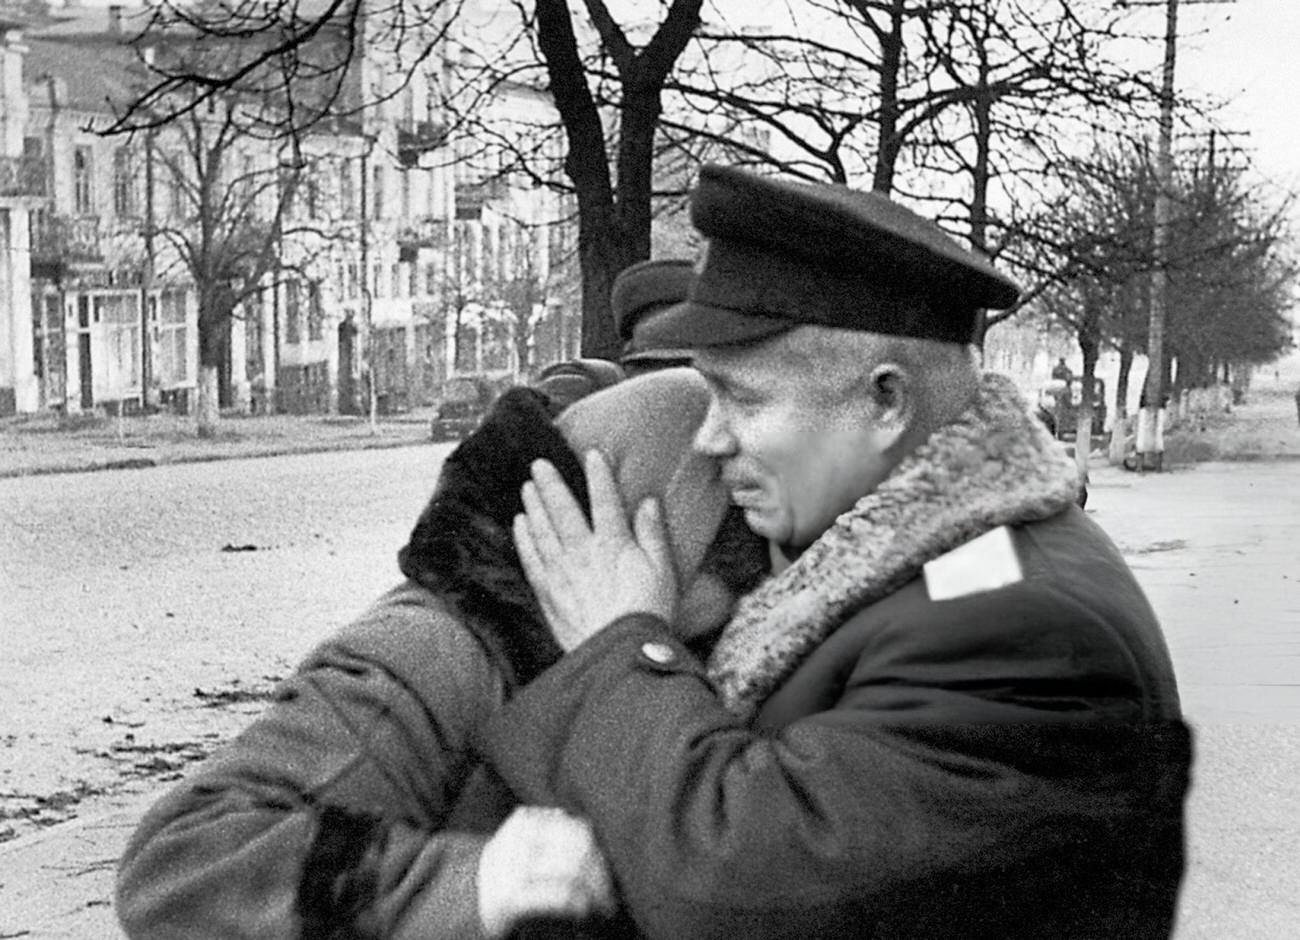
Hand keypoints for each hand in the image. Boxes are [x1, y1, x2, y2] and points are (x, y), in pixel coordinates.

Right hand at [476, 806, 616, 937]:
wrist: (466, 900)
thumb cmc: (508, 873)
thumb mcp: (526, 842)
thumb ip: (555, 832)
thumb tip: (597, 842)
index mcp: (526, 821)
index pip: (577, 829)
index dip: (599, 851)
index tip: (609, 872)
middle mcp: (518, 839)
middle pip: (578, 847)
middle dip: (600, 872)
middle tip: (609, 895)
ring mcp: (513, 867)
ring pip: (572, 870)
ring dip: (594, 891)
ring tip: (602, 906)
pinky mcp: (511, 897)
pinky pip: (559, 896)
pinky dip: (578, 903)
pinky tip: (583, 911)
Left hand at [514, 451, 677, 651]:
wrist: (619, 653)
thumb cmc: (647, 613)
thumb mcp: (662, 570)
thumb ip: (652, 533)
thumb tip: (647, 502)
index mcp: (614, 544)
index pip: (605, 500)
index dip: (598, 475)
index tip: (593, 454)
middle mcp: (583, 552)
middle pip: (563, 510)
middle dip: (551, 483)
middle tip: (539, 463)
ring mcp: (561, 572)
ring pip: (542, 530)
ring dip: (533, 505)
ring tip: (527, 487)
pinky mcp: (548, 593)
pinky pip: (531, 559)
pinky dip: (523, 538)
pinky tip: (519, 524)